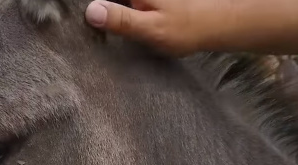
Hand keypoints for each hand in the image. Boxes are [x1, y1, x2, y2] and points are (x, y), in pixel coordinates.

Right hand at [85, 0, 233, 55]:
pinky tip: (111, 18)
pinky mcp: (147, 2)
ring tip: (96, 19)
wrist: (219, 23)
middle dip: (98, 7)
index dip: (91, 5)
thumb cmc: (187, 27)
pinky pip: (127, 3)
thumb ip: (121, 20)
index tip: (78, 14)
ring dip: (108, 8)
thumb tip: (90, 11)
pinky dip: (118, 10)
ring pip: (118, 1)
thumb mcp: (151, 28)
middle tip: (84, 21)